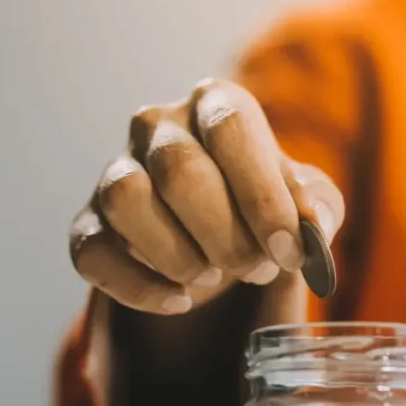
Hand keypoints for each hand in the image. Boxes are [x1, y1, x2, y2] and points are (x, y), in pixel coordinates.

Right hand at [69, 78, 344, 316]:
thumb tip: (310, 226)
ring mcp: (116, 171)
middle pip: (180, 171)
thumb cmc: (267, 209)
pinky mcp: (88, 225)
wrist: (222, 245)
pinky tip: (179, 302)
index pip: (230, 128)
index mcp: (216, 103)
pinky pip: (94, 252)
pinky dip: (140, 287)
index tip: (288, 252)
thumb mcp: (307, 204)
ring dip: (178, 254)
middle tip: (255, 269)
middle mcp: (159, 125)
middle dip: (226, 234)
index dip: (261, 195)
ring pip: (126, 199)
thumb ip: (316, 207)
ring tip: (212, 277)